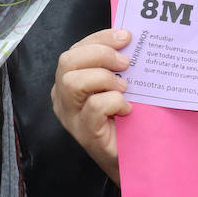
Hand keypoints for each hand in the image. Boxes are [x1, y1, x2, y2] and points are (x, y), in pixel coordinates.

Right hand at [52, 28, 132, 183]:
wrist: (134, 159)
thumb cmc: (126, 121)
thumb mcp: (119, 87)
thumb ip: (117, 67)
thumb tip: (130, 40)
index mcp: (69, 82)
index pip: (75, 50)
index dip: (99, 38)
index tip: (125, 36)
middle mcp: (63, 98)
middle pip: (67, 62)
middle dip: (100, 54)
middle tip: (126, 63)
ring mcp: (71, 118)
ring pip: (73, 82)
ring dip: (104, 78)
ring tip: (124, 88)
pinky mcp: (86, 134)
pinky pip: (94, 107)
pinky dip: (114, 102)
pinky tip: (127, 109)